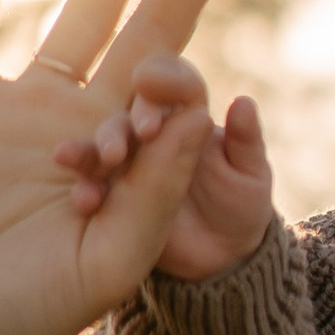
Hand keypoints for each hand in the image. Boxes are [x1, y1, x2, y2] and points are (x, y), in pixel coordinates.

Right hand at [0, 0, 241, 334]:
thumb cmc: (26, 318)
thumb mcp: (109, 264)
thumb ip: (156, 191)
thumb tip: (198, 110)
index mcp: (132, 170)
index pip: (173, 100)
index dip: (175, 86)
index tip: (159, 93)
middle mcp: (84, 128)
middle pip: (143, 35)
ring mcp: (20, 111)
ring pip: (73, 18)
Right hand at [58, 77, 275, 280]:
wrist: (218, 255)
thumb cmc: (240, 205)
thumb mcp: (250, 177)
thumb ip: (246, 142)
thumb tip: (245, 103)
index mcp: (188, 116)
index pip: (175, 84)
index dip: (164, 79)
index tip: (150, 82)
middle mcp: (154, 131)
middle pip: (133, 110)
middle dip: (132, 117)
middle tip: (142, 133)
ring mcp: (129, 160)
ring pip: (106, 142)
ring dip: (97, 146)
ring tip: (106, 160)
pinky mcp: (110, 191)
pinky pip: (91, 183)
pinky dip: (84, 186)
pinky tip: (84, 199)